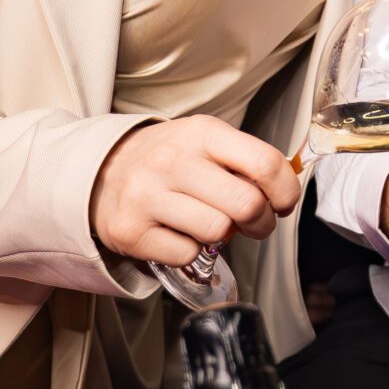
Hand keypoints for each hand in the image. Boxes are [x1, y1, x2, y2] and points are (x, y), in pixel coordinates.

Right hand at [91, 117, 299, 266]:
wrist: (102, 171)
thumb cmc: (169, 159)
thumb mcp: (206, 142)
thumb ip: (246, 160)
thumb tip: (285, 190)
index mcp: (202, 133)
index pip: (265, 163)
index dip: (286, 192)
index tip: (283, 203)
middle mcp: (172, 161)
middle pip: (246, 204)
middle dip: (262, 222)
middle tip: (255, 223)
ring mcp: (148, 196)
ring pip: (217, 231)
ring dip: (223, 236)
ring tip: (210, 223)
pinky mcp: (131, 231)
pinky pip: (187, 255)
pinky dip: (191, 251)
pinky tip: (179, 233)